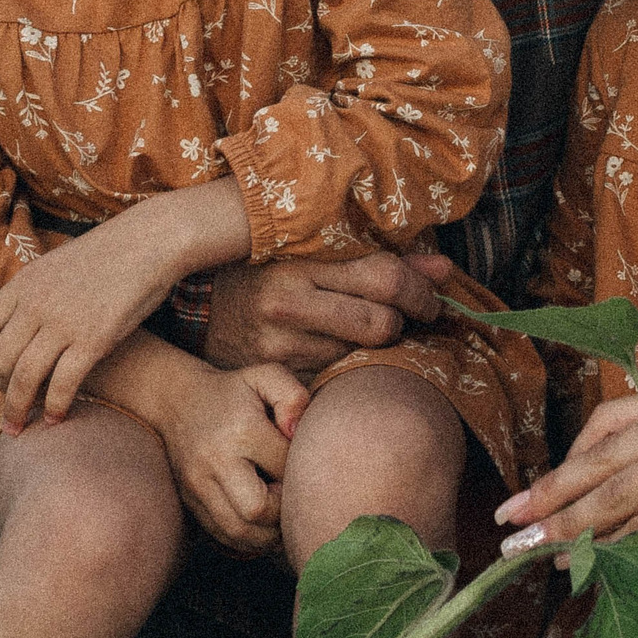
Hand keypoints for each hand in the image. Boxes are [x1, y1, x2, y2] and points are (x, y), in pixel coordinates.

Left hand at [0, 183, 243, 429]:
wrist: (149, 242)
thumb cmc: (106, 255)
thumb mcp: (54, 265)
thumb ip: (29, 293)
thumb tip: (9, 320)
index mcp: (23, 285)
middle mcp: (36, 305)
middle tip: (7, 406)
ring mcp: (64, 323)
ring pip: (24, 378)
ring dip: (18, 410)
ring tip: (20, 428)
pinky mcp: (94, 340)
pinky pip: (63, 384)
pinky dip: (55, 406)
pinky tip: (56, 418)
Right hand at [154, 358, 309, 555]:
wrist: (176, 400)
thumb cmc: (232, 390)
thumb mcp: (265, 375)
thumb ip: (293, 395)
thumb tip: (298, 431)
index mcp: (241, 431)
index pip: (283, 467)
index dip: (301, 472)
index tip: (302, 465)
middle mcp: (215, 462)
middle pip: (257, 510)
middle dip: (283, 512)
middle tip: (290, 496)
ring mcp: (198, 485)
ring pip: (238, 531)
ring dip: (268, 534)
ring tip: (280, 517)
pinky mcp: (190, 501)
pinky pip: (222, 535)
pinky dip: (247, 539)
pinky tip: (262, 526)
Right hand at [202, 250, 448, 375]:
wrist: (192, 312)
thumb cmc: (264, 274)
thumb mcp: (313, 256)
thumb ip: (381, 262)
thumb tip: (445, 269)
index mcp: (301, 267)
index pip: (384, 279)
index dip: (420, 291)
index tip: (429, 299)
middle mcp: (289, 308)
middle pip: (380, 325)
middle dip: (406, 324)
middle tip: (410, 320)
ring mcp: (279, 349)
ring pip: (360, 356)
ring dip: (377, 349)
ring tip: (371, 336)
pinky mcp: (274, 381)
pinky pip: (333, 379)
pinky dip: (348, 370)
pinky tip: (343, 357)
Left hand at [493, 380, 637, 567]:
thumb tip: (624, 518)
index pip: (615, 419)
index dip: (573, 455)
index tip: (544, 485)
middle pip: (604, 455)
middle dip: (551, 489)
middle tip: (509, 517)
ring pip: (615, 494)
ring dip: (567, 527)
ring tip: (533, 550)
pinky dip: (611, 548)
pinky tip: (588, 565)